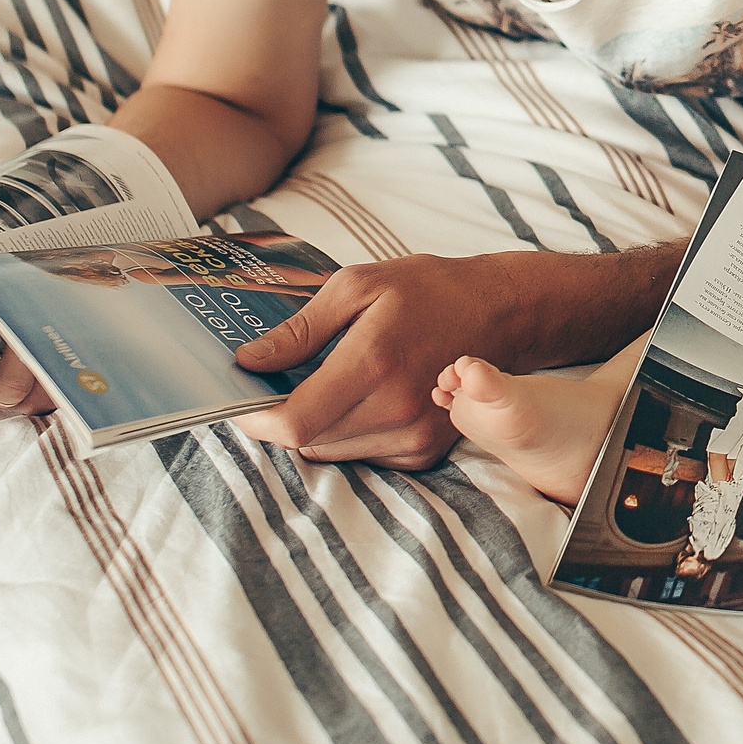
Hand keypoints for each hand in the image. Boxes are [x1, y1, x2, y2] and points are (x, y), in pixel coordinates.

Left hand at [234, 244, 677, 469]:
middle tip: (276, 385)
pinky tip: (357, 399)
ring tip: (322, 386)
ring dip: (313, 427)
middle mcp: (395, 409)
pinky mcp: (424, 452)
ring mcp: (413, 437)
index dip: (255, 421)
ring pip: (332, 453)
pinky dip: (346, 434)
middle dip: (281, 418)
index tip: (239, 403)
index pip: (293, 423)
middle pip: (306, 442)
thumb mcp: (358, 286)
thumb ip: (300, 328)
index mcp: (373, 363)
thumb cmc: (429, 290)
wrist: (503, 313)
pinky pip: (363, 456)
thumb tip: (248, 361)